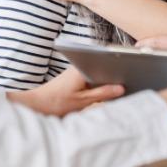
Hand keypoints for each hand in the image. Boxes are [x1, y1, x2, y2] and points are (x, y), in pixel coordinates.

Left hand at [7, 66, 123, 116]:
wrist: (36, 104)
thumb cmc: (56, 102)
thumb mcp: (82, 101)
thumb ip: (103, 94)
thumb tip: (121, 88)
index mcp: (83, 67)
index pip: (106, 61)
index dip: (119, 66)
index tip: (131, 71)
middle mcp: (81, 64)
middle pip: (104, 65)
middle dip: (115, 73)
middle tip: (128, 80)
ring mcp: (78, 68)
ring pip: (99, 71)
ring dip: (107, 79)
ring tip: (118, 87)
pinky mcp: (76, 75)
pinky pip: (93, 75)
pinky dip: (99, 82)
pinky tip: (105, 91)